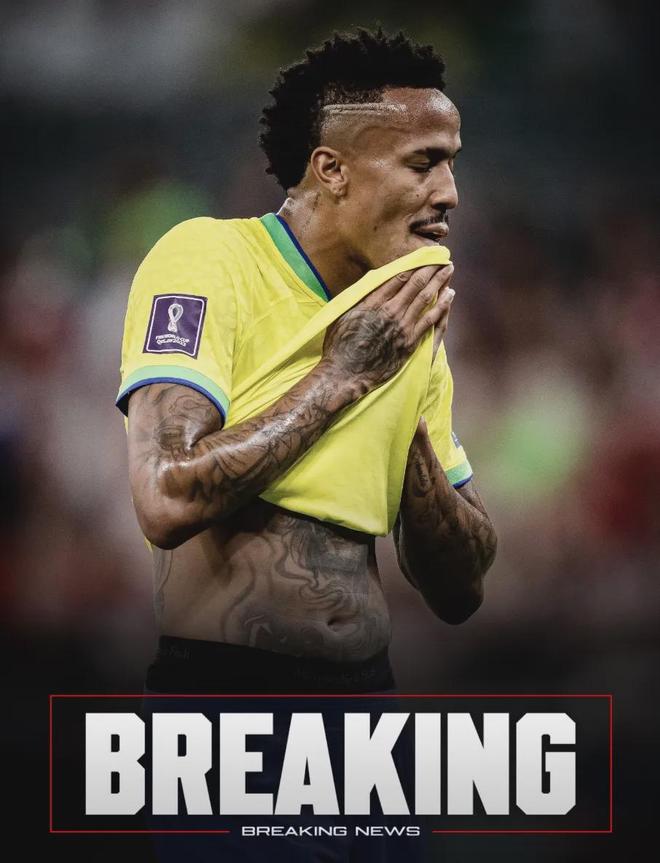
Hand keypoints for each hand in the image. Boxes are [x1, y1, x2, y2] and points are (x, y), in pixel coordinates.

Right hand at [321, 264, 454, 393]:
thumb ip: (360, 298)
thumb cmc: (339, 345)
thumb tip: (372, 283)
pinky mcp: (409, 342)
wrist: (344, 373)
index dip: (413, 264)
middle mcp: (390, 311)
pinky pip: (430, 320)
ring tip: (449, 269)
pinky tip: (449, 295)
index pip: (398, 276)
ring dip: (439, 282)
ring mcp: (401, 327)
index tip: (423, 255)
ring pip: (425, 298)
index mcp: (373, 302)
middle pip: (415, 283)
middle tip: (442, 257)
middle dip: (430, 268)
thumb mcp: (343, 314)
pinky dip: (441, 305)